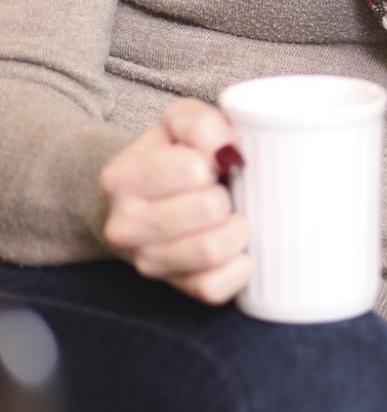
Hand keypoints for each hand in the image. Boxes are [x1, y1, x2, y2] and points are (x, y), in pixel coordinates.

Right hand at [99, 98, 248, 304]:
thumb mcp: (180, 124)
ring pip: (213, 250)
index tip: (214, 161)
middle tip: (225, 190)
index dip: (217, 160)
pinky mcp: (175, 287)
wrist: (149, 199)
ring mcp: (147, 261)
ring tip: (232, 216)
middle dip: (229, 194)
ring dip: (238, 229)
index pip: (193, 169)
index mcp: (122, 178)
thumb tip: (226, 150)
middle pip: (208, 209)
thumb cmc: (175, 156)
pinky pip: (216, 286)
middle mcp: (125, 225)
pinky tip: (236, 247)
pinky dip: (239, 266)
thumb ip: (199, 123)